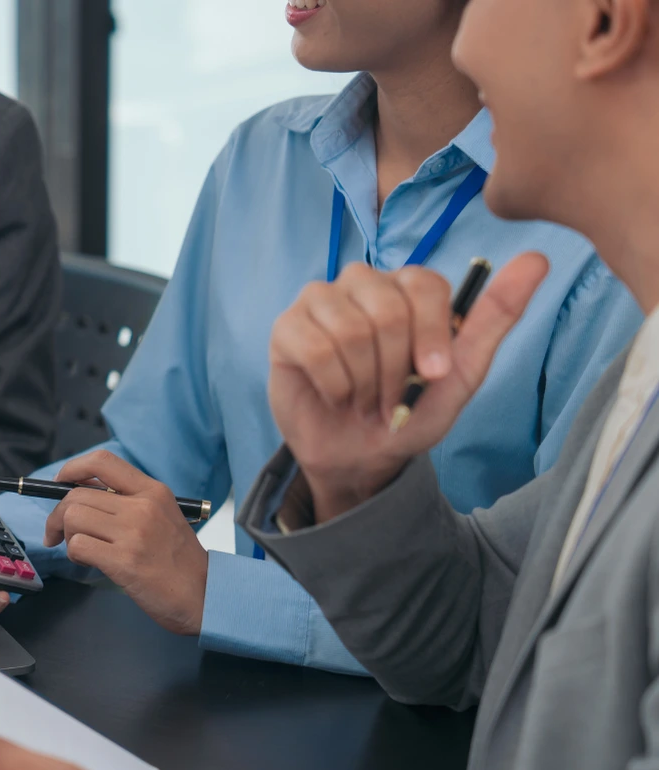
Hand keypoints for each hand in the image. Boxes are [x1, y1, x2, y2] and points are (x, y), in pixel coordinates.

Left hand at [41, 451, 206, 635]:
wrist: (204, 595)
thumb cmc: (178, 560)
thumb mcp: (162, 516)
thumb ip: (128, 502)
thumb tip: (79, 493)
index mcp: (153, 491)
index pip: (102, 462)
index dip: (72, 469)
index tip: (60, 483)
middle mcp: (143, 507)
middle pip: (77, 495)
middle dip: (57, 516)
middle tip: (57, 534)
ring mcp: (134, 533)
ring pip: (72, 518)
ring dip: (67, 537)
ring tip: (82, 550)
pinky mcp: (125, 561)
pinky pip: (78, 546)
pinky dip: (74, 555)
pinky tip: (89, 562)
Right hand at [269, 256, 547, 521]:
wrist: (360, 456)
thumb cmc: (410, 411)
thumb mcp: (462, 372)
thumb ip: (496, 316)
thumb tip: (538, 259)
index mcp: (405, 286)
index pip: (422, 283)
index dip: (431, 334)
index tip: (432, 375)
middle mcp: (361, 283)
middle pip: (387, 310)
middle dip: (395, 369)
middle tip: (391, 398)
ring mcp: (319, 301)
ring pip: (349, 330)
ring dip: (364, 382)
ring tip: (363, 399)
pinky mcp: (285, 327)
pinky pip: (314, 346)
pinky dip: (334, 383)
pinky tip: (335, 395)